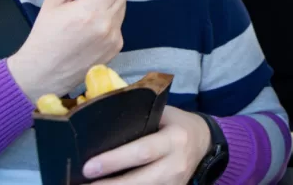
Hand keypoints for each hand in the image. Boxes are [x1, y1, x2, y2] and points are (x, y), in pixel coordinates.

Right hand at [8, 0, 127, 101]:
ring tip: (86, 8)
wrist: (43, 72)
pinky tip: (89, 26)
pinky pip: (118, 23)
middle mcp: (107, 25)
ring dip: (109, 0)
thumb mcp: (54, 0)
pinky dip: (108, 17)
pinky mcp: (116, 48)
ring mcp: (114, 38)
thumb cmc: (44, 36)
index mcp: (90, 11)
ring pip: (121, 6)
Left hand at [82, 106, 211, 183]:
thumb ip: (138, 117)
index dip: (115, 160)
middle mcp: (176, 164)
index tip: (88, 166)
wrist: (203, 142)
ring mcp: (174, 183)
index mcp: (174, 139)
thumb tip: (99, 117)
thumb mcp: (163, 114)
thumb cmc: (175, 124)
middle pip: (139, 180)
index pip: (142, 151)